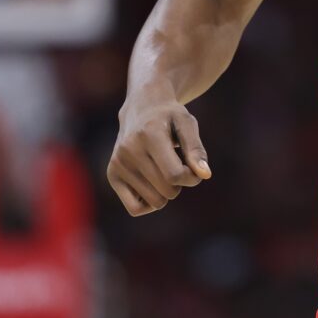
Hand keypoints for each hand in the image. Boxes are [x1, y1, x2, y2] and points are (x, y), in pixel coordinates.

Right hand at [107, 89, 211, 215]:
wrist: (141, 108)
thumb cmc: (169, 117)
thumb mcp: (187, 124)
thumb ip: (196, 149)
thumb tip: (205, 175)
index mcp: (149, 135)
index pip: (175, 175)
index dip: (192, 177)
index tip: (194, 167)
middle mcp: (129, 150)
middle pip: (167, 191)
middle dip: (180, 184)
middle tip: (178, 165)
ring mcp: (118, 164)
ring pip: (155, 202)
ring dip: (166, 191)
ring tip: (164, 170)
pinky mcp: (112, 175)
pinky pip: (135, 209)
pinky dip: (149, 204)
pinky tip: (154, 186)